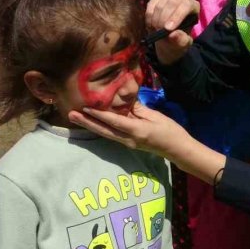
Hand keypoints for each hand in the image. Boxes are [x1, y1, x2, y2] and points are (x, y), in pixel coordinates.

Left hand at [68, 102, 193, 156]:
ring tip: (76, 118)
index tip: (85, 106)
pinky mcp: (128, 143)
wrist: (178, 149)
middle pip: (104, 131)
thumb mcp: (155, 116)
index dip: (99, 114)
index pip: (114, 121)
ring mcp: (128, 143)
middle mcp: (128, 139)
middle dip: (87, 122)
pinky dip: (101, 127)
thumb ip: (137, 109)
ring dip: (91, 126)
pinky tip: (93, 122)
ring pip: (105, 133)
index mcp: (137, 130)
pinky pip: (112, 134)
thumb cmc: (170, 130)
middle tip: (71, 114)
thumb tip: (122, 100)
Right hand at [145, 0, 200, 64]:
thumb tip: (173, 35)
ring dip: (156, 19)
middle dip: (164, 18)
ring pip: (160, 4)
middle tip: (159, 31)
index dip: (176, 16)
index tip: (168, 29)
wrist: (168, 37)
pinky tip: (151, 24)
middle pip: (172, 3)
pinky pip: (151, 4)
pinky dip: (149, 16)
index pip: (186, 6)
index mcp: (194, 6)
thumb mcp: (182, 44)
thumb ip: (181, 40)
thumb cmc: (178, 39)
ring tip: (156, 29)